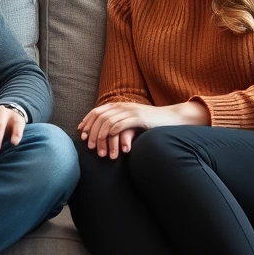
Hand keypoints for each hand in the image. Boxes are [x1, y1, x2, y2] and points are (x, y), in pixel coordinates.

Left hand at [77, 101, 209, 158]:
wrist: (171, 118)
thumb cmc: (151, 123)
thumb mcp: (132, 121)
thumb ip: (119, 123)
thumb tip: (103, 133)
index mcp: (119, 105)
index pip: (97, 111)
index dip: (87, 122)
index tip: (81, 134)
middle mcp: (123, 106)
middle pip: (100, 116)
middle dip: (92, 131)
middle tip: (88, 145)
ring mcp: (131, 111)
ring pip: (108, 121)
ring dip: (101, 136)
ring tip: (98, 149)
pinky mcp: (139, 118)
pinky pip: (122, 123)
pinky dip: (113, 132)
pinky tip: (109, 140)